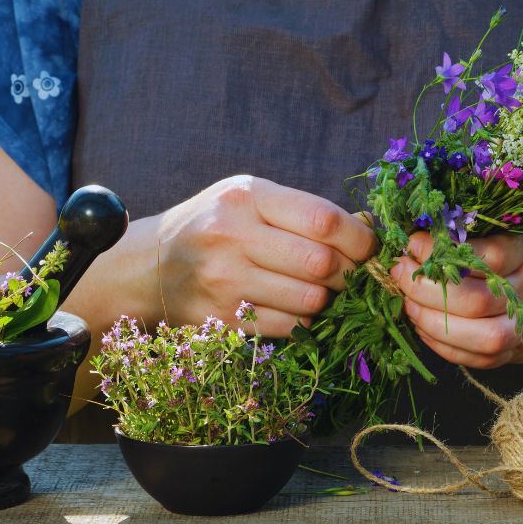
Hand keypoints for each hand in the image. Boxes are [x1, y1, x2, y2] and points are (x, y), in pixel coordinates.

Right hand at [155, 175, 375, 336]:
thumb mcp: (253, 199)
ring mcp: (224, 280)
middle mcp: (232, 235)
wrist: (152, 266)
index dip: (359, 239)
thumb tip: (369, 226)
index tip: (369, 249)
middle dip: (349, 273)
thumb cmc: (218, 225)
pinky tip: (295, 307)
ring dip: (328, 300)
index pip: (323, 220)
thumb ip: (306, 210)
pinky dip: (304, 321)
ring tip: (321, 290)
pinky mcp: (222, 319)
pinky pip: (289, 327)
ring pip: (310, 300)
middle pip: (321, 264)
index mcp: (247, 196)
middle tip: (350, 275)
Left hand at [393, 231, 522, 368]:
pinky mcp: (518, 354)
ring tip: (407, 302)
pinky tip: (422, 325)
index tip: (413, 242)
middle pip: (474, 301)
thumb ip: (484, 232)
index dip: (442, 251)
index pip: (485, 257)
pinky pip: (477, 360)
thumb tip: (425, 230)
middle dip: (426, 288)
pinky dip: (442, 346)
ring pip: (477, 337)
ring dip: (431, 321)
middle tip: (400, 271)